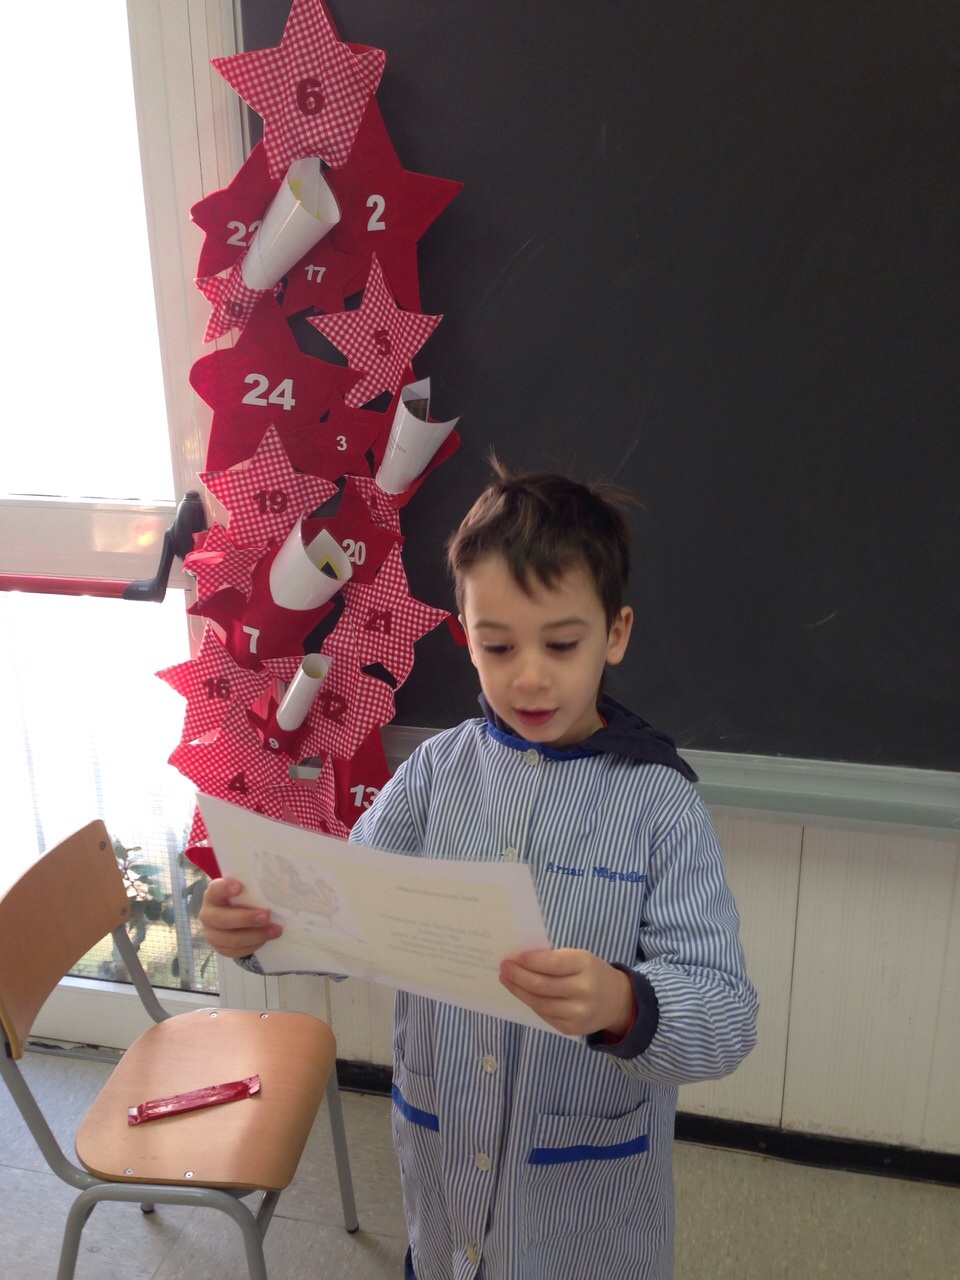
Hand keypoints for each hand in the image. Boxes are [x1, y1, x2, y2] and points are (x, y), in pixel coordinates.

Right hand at [199, 877, 282, 958]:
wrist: (236, 914)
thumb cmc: (243, 898)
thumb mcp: (246, 889)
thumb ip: (254, 887)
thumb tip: (279, 885)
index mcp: (213, 895)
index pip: (215, 890)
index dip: (225, 888)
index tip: (240, 887)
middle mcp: (208, 914)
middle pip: (222, 919)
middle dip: (246, 919)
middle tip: (266, 916)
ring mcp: (212, 933)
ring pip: (229, 939)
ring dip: (254, 936)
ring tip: (274, 930)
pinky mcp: (220, 948)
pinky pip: (235, 951)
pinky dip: (252, 946)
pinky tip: (266, 939)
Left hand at [499, 948, 633, 1037]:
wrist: (616, 1002)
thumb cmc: (591, 973)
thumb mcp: (580, 958)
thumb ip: (555, 959)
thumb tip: (521, 961)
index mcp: (585, 966)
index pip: (552, 964)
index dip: (531, 962)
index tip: (514, 957)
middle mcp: (583, 991)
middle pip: (541, 986)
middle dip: (518, 976)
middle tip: (504, 968)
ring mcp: (577, 1013)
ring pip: (538, 1003)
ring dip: (518, 991)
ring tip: (507, 980)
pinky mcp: (570, 1028)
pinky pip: (543, 1015)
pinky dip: (530, 1003)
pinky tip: (522, 994)